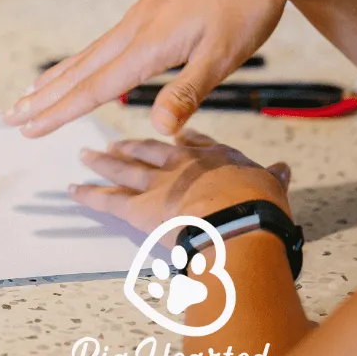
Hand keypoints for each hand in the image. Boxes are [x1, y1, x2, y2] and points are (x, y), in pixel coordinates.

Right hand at [5, 0, 321, 137]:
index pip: (93, 87)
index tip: (28, 129)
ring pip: (88, 54)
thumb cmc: (248, 5)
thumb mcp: (226, 55)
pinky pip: (104, 42)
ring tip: (30, 93)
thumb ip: (188, 92)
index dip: (59, 112)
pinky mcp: (150, 11)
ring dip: (57, 78)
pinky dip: (82, 60)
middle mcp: (134, 29)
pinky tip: (82, 65)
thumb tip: (159, 130)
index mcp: (148, 44)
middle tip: (10, 115)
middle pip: (78, 70)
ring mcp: (140, 17)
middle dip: (43, 97)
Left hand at [72, 129, 290, 241]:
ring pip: (123, 168)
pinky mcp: (138, 207)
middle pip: (149, 150)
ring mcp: (156, 183)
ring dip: (103, 161)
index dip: (182, 139)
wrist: (236, 221)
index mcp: (213, 157)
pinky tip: (73, 190)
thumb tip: (283, 169)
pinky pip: (107, 199)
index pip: (194, 143)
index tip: (173, 135)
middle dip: (131, 146)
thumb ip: (272, 177)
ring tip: (86, 155)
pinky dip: (88, 194)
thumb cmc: (259, 207)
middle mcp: (180, 164)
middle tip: (114, 143)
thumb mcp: (272, 186)